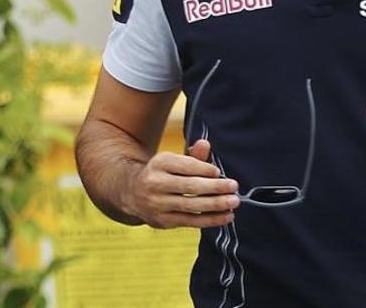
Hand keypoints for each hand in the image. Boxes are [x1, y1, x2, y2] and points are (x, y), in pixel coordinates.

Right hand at [124, 139, 240, 228]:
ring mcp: (158, 204)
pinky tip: (226, 216)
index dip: (204, 169)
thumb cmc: (161, 173)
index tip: (219, 172)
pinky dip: (211, 220)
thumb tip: (205, 144)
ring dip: (216, 205)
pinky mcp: (163, 221)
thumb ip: (192, 156)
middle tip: (234, 187)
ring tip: (234, 202)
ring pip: (191, 206)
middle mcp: (155, 183)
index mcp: (159, 163)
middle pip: (190, 187)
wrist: (132, 192)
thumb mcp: (172, 161)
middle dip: (215, 187)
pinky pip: (191, 221)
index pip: (185, 166)